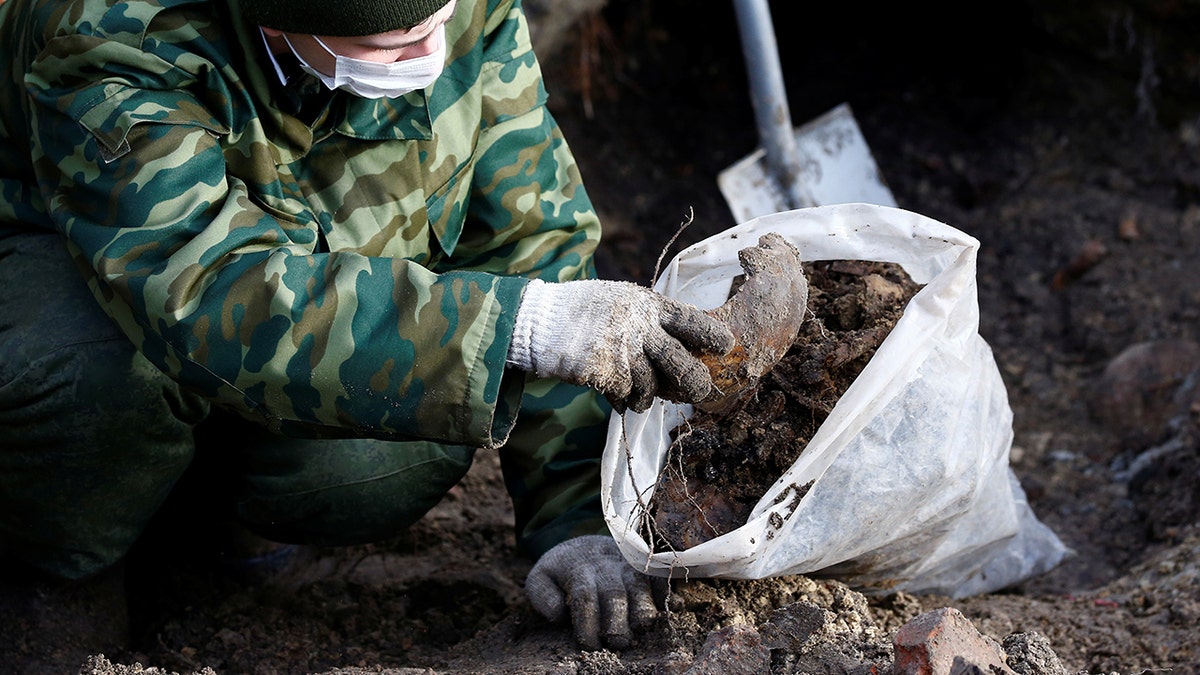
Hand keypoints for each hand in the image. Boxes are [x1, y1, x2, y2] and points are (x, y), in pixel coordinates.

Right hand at [508, 279, 734, 411]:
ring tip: (639, 396)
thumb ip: (649, 319)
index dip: (711, 335)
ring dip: (647, 396)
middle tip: (700, 391)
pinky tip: (616, 396)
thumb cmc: (583, 311)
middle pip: (680, 362)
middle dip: (694, 382)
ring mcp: (620, 350)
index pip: (690, 320)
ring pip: (651, 386)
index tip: (725, 346)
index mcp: (646, 305)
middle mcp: (638, 326)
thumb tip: (684, 345)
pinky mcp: (602, 371)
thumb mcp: (621, 301)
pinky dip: (623, 400)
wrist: (539, 320)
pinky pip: (624, 396)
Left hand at [524, 535, 664, 649]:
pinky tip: (671, 606)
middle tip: (618, 643)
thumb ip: (542, 596)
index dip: (588, 623)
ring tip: (641, 628)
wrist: (584, 543)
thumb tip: (561, 615)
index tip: (589, 644)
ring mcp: (628, 566)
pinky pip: (659, 577)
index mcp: (578, 571)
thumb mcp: (540, 578)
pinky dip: (667, 591)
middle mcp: (606, 567)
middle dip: (618, 621)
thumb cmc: (562, 570)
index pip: (584, 598)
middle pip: (614, 594)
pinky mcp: (645, 568)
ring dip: (643, 610)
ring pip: (640, 587)